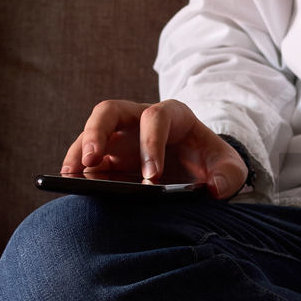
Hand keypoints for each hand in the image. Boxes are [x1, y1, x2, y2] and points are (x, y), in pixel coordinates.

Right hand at [61, 99, 247, 199]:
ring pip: (91, 131)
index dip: (151, 144)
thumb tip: (213, 189)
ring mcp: (120, 136)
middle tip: (91, 160)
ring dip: (78, 151)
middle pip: (111, 111)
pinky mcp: (107, 156)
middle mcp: (140, 119)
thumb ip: (230, 175)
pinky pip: (84, 156)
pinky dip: (75, 167)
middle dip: (98, 132)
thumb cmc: (213, 163)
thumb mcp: (230, 167)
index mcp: (173, 115)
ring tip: (70, 176)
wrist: (203, 169)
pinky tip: (69, 185)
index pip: (155, 118)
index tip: (151, 177)